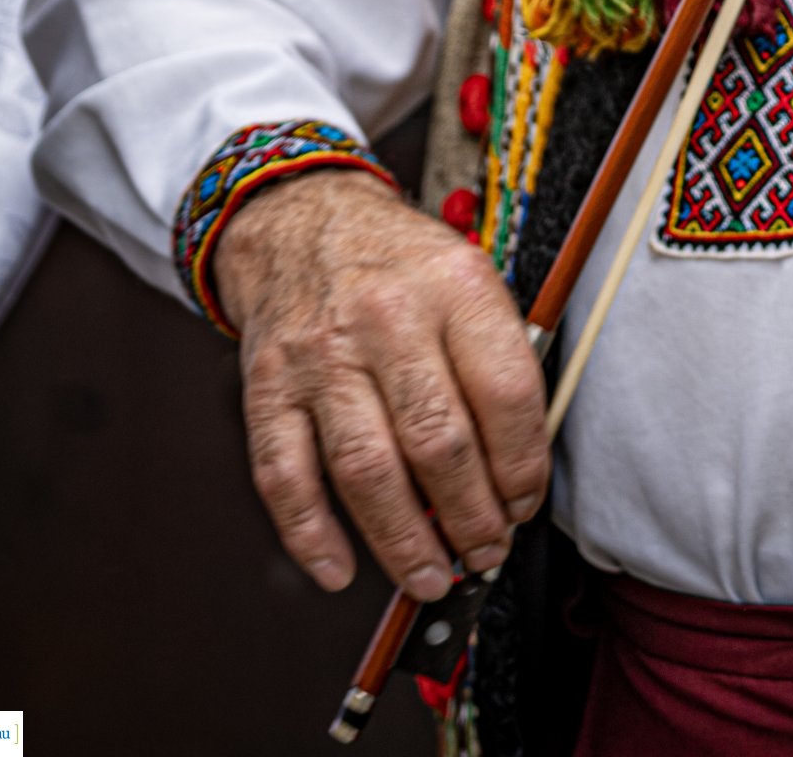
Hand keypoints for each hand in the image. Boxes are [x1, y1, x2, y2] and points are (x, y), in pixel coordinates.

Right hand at [213, 169, 547, 602]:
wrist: (302, 216)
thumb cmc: (398, 263)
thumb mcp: (466, 277)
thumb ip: (494, 357)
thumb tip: (516, 469)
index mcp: (453, 285)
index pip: (507, 392)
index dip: (524, 464)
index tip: (526, 502)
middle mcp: (387, 315)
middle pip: (439, 442)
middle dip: (471, 517)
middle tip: (485, 550)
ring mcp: (321, 353)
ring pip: (367, 471)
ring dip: (403, 543)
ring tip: (431, 576)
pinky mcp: (267, 385)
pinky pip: (284, 477)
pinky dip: (312, 536)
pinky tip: (340, 569)